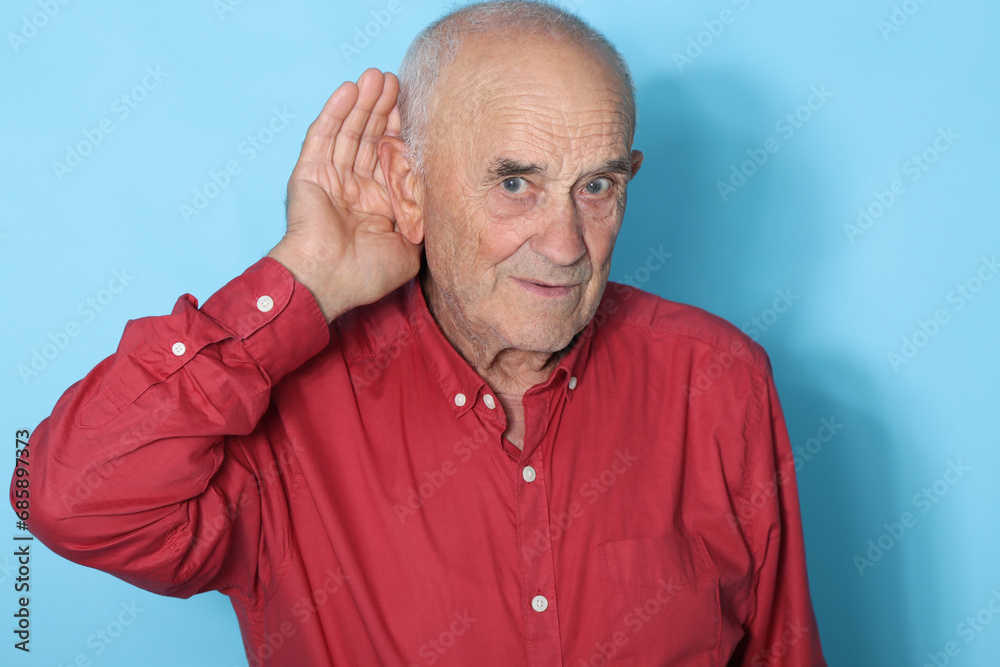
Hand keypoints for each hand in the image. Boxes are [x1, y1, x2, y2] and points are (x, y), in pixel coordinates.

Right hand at [267, 68, 421, 320]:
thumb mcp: (410, 251)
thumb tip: (443, 203)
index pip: (393, 157)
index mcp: (378, 204)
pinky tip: (349, 90)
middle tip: (396, 80)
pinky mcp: (308, 173)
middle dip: (383, 109)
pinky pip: (322, 137)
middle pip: (371, 138)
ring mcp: (331, 179)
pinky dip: (334, 113)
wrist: (327, 282)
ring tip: (376, 77)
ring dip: (363, 103)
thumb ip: (424, 224)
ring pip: (349, 131)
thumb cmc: (366, 274)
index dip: (403, 132)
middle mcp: (355, 188)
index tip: (417, 106)